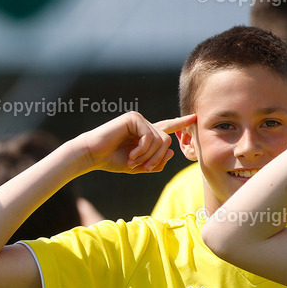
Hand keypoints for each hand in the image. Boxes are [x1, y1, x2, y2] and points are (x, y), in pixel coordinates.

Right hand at [76, 112, 195, 174]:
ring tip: (133, 162)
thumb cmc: (111, 160)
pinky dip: (142, 149)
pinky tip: (131, 155)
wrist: (92, 155)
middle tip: (145, 169)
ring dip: (148, 156)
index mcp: (144, 134)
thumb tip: (171, 152)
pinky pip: (149, 136)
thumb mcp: (138, 166)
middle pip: (166, 140)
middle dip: (158, 157)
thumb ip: (156, 162)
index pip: (166, 127)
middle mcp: (143, 124)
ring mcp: (138, 120)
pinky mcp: (133, 118)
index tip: (194, 118)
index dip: (181, 123)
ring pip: (159, 139)